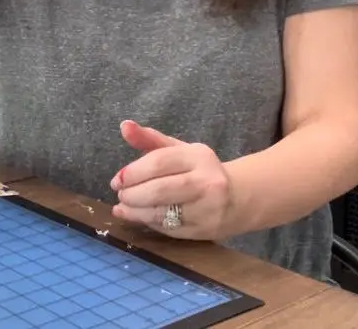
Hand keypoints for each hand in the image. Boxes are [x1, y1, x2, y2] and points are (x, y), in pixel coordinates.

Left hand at [109, 120, 233, 239]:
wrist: (240, 198)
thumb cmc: (201, 171)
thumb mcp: (179, 150)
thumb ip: (150, 139)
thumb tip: (124, 126)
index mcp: (198, 157)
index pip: (158, 162)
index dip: (133, 172)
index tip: (117, 180)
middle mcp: (206, 182)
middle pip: (159, 190)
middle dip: (132, 194)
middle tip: (120, 195)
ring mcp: (207, 209)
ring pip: (162, 213)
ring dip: (136, 212)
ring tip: (123, 208)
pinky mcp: (205, 230)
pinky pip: (168, 229)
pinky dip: (149, 223)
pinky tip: (139, 217)